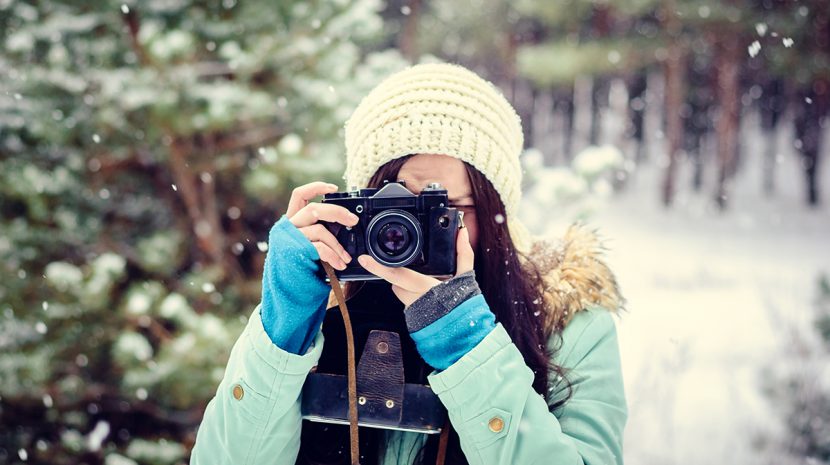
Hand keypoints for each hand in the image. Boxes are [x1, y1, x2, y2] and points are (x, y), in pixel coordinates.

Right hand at [286, 181, 358, 269]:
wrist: (288, 290)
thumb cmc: (302, 267)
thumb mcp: (309, 245)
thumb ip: (319, 231)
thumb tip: (346, 224)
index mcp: (292, 221)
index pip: (299, 195)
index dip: (316, 187)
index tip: (334, 188)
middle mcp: (288, 227)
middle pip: (313, 209)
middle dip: (337, 213)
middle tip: (353, 220)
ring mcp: (289, 239)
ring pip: (319, 229)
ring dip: (337, 244)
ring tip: (347, 257)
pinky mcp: (294, 251)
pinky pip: (319, 248)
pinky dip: (333, 256)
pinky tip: (340, 264)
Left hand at [357, 225, 474, 306]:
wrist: (464, 332)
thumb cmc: (464, 306)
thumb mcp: (466, 277)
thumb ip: (463, 254)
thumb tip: (462, 232)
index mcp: (426, 287)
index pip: (396, 274)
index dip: (378, 267)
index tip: (364, 259)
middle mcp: (414, 299)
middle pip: (394, 280)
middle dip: (397, 271)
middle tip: (409, 266)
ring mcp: (412, 308)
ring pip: (398, 290)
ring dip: (404, 283)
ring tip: (421, 279)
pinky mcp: (413, 315)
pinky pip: (405, 299)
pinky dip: (411, 293)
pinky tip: (424, 291)